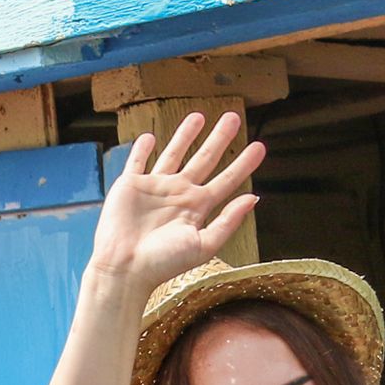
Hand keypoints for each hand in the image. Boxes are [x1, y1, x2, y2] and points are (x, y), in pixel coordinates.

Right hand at [83, 112, 264, 297]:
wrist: (124, 268)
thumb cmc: (163, 263)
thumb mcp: (204, 245)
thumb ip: (229, 221)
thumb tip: (253, 198)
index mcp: (197, 208)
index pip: (226, 180)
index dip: (244, 164)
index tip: (260, 146)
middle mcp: (178, 194)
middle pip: (204, 159)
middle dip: (219, 139)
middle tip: (233, 118)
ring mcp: (155, 188)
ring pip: (174, 154)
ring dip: (185, 136)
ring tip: (197, 116)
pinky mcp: (130, 186)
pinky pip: (137, 162)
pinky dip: (142, 149)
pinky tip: (149, 137)